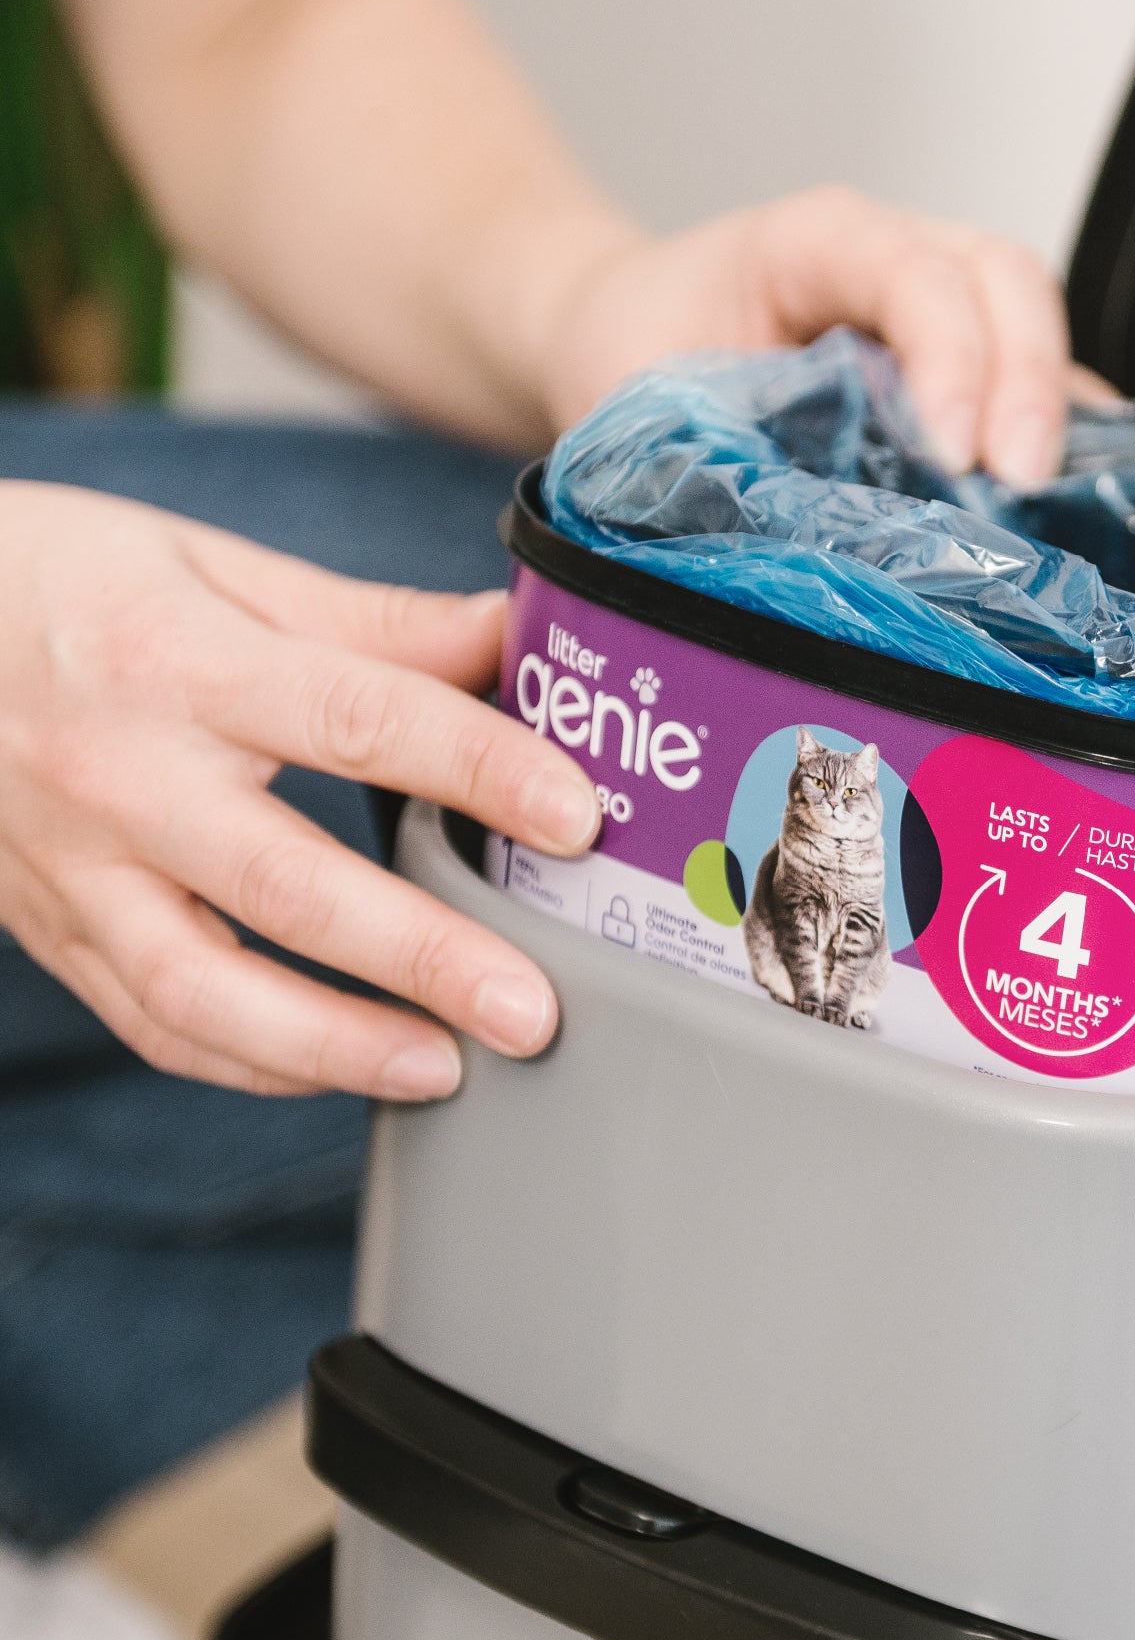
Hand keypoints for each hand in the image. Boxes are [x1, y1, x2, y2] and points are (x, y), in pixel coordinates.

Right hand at [0, 481, 602, 1098]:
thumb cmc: (61, 582)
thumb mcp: (214, 566)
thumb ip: (372, 621)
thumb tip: (513, 633)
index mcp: (181, 662)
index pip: (358, 719)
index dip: (478, 768)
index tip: (576, 817)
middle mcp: (123, 776)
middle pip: (288, 885)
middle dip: (423, 958)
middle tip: (532, 1011)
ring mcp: (74, 867)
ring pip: (203, 991)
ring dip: (334, 1047)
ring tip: (445, 1071)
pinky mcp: (50, 928)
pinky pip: (152, 1021)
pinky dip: (250, 1064)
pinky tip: (340, 1073)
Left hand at [534, 187, 1097, 483]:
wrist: (620, 325)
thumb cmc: (632, 349)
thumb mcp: (643, 404)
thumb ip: (714, 462)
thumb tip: (781, 565)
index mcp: (807, 242)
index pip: (909, 270)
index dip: (947, 355)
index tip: (951, 453)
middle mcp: (891, 255)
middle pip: (1004, 279)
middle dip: (1027, 382)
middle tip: (1019, 485)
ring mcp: (937, 300)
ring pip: (1033, 321)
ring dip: (1054, 412)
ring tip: (1053, 507)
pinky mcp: (959, 359)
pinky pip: (1031, 378)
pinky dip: (1061, 435)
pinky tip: (1069, 503)